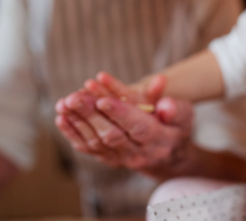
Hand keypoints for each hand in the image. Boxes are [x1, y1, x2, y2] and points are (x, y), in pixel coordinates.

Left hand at [55, 75, 194, 175]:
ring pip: (96, 142)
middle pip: (112, 135)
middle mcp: (139, 153)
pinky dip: (73, 133)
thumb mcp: (184, 114)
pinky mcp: (109, 159)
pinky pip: (89, 148)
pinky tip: (61, 117)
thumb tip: (161, 87)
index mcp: (160, 139)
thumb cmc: (177, 126)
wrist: (170, 155)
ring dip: (78, 122)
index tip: (102, 100)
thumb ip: (174, 105)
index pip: (138, 126)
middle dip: (91, 115)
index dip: (120, 113)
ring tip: (63, 103)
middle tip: (74, 97)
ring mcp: (122, 158)